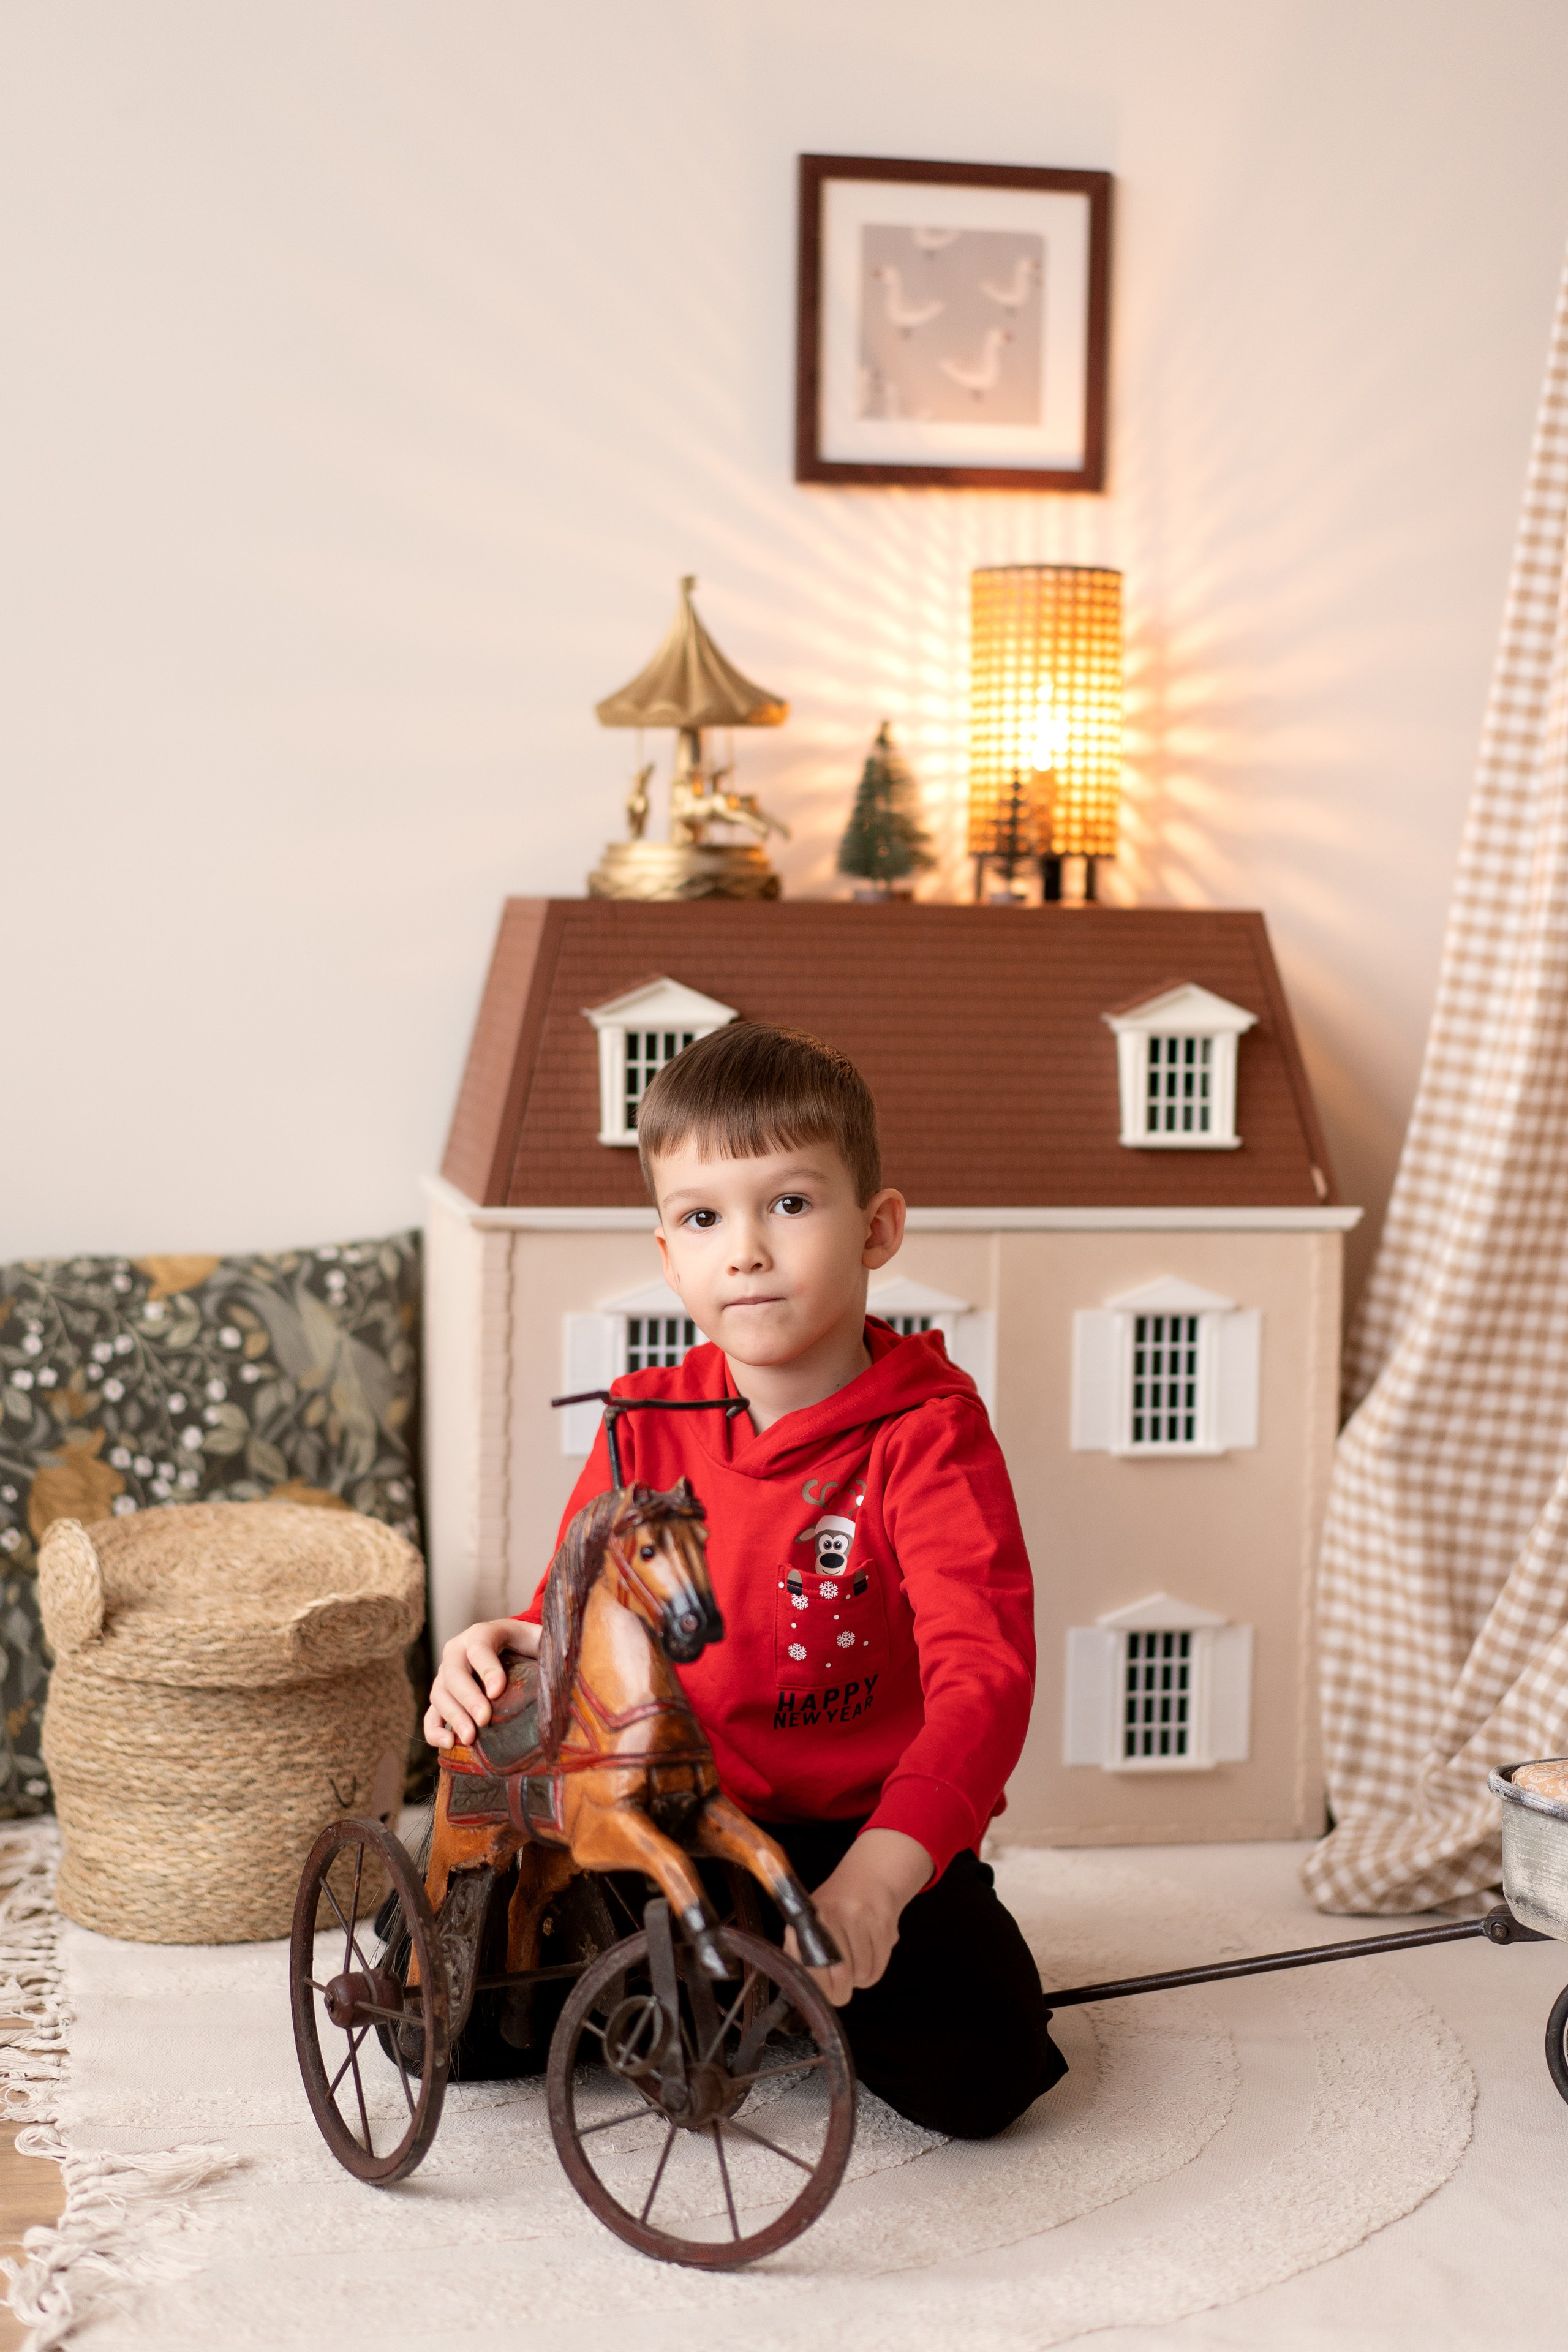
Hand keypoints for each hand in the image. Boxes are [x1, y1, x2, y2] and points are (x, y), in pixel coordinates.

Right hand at [424, 1617, 539, 1748]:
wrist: (508, 1647)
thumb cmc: (526, 1644)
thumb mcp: (538, 1637)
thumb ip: (549, 1644)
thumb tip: (566, 1661)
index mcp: (482, 1633)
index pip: (480, 1648)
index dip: (487, 1669)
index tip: (497, 1691)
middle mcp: (457, 1651)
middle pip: (454, 1673)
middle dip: (469, 1698)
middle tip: (484, 1719)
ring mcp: (445, 1674)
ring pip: (440, 1694)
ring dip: (453, 1716)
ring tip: (469, 1738)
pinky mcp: (441, 1696)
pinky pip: (430, 1714)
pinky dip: (434, 1730)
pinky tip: (448, 1744)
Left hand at [784, 1828, 931, 2005]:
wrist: (868, 1877)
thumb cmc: (834, 1907)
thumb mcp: (809, 1923)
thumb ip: (801, 1953)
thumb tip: (804, 1988)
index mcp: (808, 1920)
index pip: (813, 1971)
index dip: (822, 1989)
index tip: (827, 1991)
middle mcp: (832, 1915)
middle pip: (842, 1977)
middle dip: (844, 1988)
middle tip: (843, 1983)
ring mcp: (860, 1917)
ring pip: (864, 1974)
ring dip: (861, 1976)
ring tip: (857, 1960)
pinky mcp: (883, 1923)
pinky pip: (880, 1966)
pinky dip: (876, 1967)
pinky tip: (870, 1951)